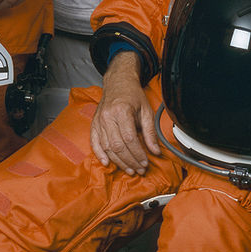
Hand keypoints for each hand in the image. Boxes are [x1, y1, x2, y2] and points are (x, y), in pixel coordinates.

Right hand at [90, 51, 160, 175]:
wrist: (118, 82)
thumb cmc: (133, 95)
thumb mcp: (146, 111)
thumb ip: (150, 132)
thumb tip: (155, 151)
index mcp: (122, 111)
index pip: (129, 139)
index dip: (138, 154)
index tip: (145, 162)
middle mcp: (108, 116)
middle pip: (118, 145)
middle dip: (130, 161)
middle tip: (140, 169)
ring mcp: (99, 120)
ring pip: (107, 146)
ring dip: (118, 161)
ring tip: (129, 169)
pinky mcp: (94, 123)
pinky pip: (94, 141)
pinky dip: (99, 153)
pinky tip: (107, 162)